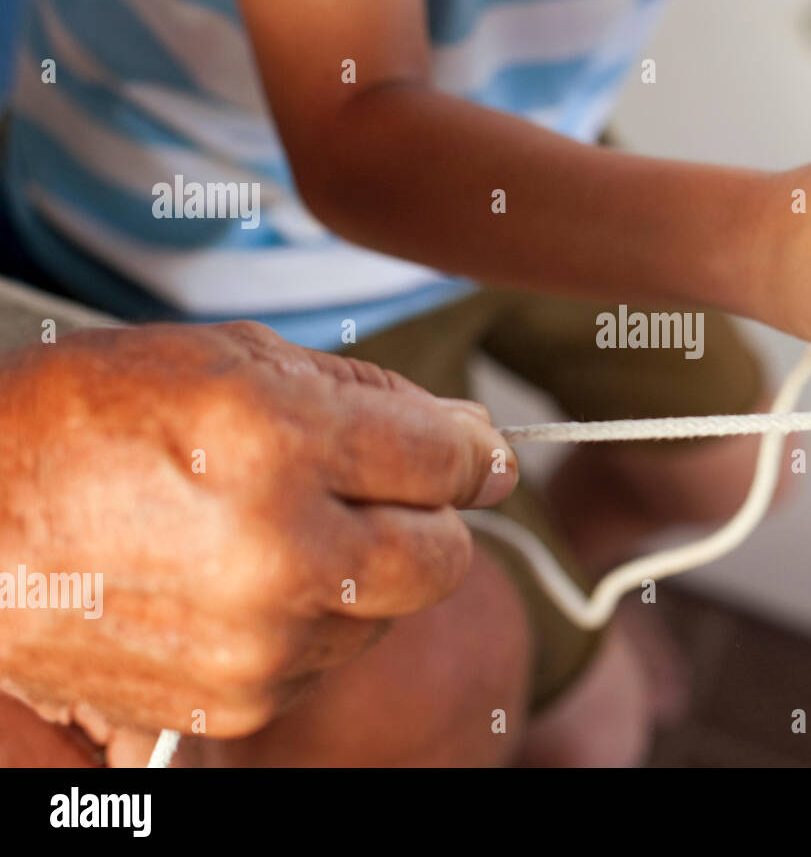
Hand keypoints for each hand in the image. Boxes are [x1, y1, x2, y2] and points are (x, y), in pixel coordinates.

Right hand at [0, 321, 515, 750]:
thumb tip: (476, 441)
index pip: (449, 461)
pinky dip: (311, 619)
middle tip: (377, 490)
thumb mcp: (232, 359)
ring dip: (362, 572)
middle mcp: (276, 553)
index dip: (472, 453)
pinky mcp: (238, 699)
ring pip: (389, 612)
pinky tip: (240, 579)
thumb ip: (372, 398)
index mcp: (276, 442)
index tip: (475, 453)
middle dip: (429, 519)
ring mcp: (258, 641)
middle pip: (444, 557)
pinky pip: (330, 657)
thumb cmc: (87, 421)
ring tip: (271, 529)